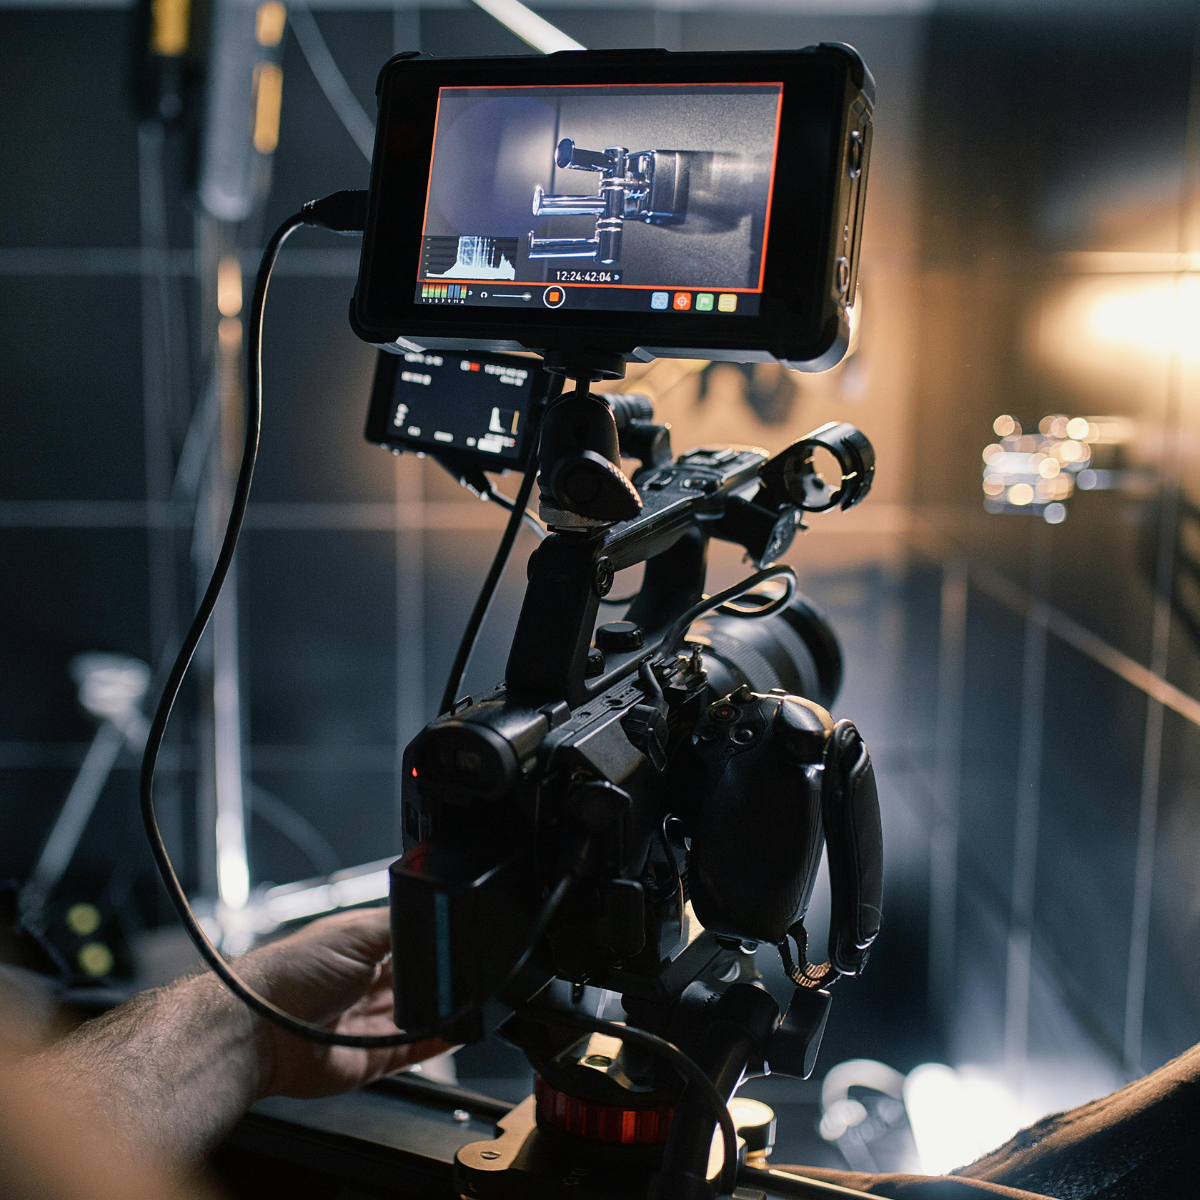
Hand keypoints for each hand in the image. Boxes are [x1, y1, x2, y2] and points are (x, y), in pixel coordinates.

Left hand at [27, 906, 449, 1165]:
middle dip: (440, 974)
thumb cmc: (293, 971)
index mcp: (360, 946)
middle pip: (418, 978)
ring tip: (468, 995)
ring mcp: (368, 1022)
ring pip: (420, 1014)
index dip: (434, 939)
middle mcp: (363, 983)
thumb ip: (403, 927)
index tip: (460, 938)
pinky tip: (458, 1027)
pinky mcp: (371, 1059)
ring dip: (442, 1006)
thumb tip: (436, 917)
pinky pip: (415, 1050)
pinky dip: (439, 1040)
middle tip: (466, 969)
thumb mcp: (358, 931)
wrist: (262, 1028)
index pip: (409, 939)